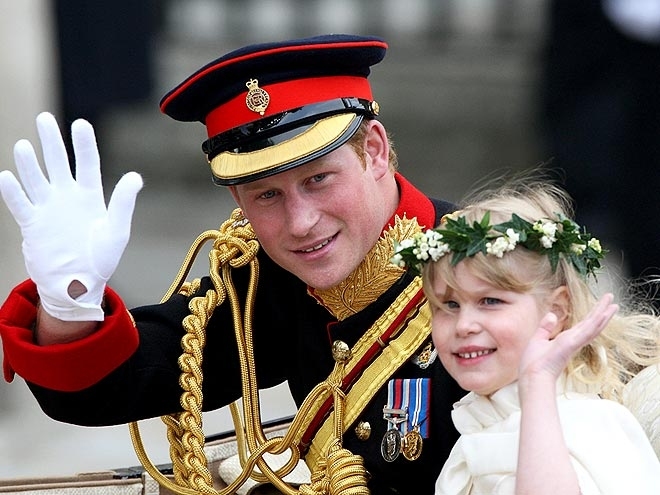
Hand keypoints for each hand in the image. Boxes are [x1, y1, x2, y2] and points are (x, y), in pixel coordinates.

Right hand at [0, 112, 142, 320]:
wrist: (78, 285)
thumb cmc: (101, 260)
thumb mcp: (117, 231)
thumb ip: (123, 203)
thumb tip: (135, 177)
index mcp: (91, 197)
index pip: (87, 164)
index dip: (84, 144)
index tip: (80, 123)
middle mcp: (67, 198)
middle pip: (58, 164)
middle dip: (52, 142)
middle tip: (44, 119)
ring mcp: (48, 209)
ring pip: (36, 180)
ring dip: (29, 164)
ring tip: (24, 146)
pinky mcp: (32, 224)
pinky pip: (20, 204)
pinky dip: (14, 192)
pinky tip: (7, 177)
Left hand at [519, 293, 618, 381]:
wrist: (533, 377)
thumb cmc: (534, 364)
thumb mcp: (538, 340)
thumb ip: (545, 328)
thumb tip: (552, 315)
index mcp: (566, 340)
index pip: (582, 325)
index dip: (592, 315)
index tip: (600, 307)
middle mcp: (573, 341)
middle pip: (591, 323)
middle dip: (601, 310)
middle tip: (611, 298)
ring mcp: (574, 342)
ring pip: (593, 326)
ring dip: (604, 314)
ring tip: (614, 304)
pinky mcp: (571, 344)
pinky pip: (586, 332)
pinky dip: (595, 323)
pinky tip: (604, 314)